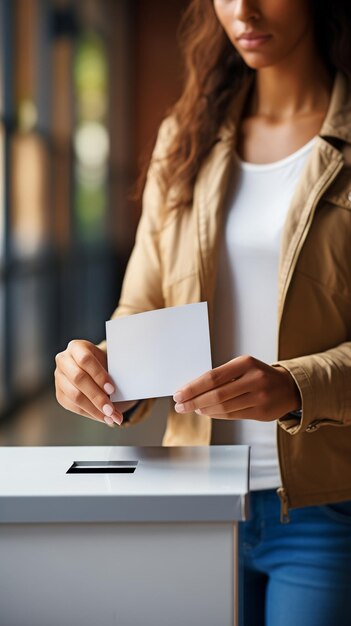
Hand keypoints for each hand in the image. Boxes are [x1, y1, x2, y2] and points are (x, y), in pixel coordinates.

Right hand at [55, 340, 135, 426]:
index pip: (85, 359)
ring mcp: (59, 378)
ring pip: (75, 396)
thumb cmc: (105, 364)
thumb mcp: (110, 361)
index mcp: (77, 347)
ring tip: (111, 416)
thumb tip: (130, 386)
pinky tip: (104, 417)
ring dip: (95, 409)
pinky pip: (74, 407)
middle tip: (112, 409)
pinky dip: (91, 414)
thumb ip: (115, 370)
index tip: (112, 389)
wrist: (95, 369)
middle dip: (97, 396)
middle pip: (78, 379)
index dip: (99, 375)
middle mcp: (64, 360)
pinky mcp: (60, 394)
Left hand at [173, 355, 300, 421]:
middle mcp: (254, 379)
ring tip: (192, 409)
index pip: (213, 376)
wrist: (288, 387)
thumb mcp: (243, 367)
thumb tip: (193, 389)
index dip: (193, 387)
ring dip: (204, 409)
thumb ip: (222, 376)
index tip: (179, 393)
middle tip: (180, 405)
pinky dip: (216, 415)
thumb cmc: (259, 375)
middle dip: (194, 401)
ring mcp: (259, 397)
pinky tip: (206, 412)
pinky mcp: (262, 412)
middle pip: (216, 394)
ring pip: (224, 407)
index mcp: (245, 363)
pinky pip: (232, 416)